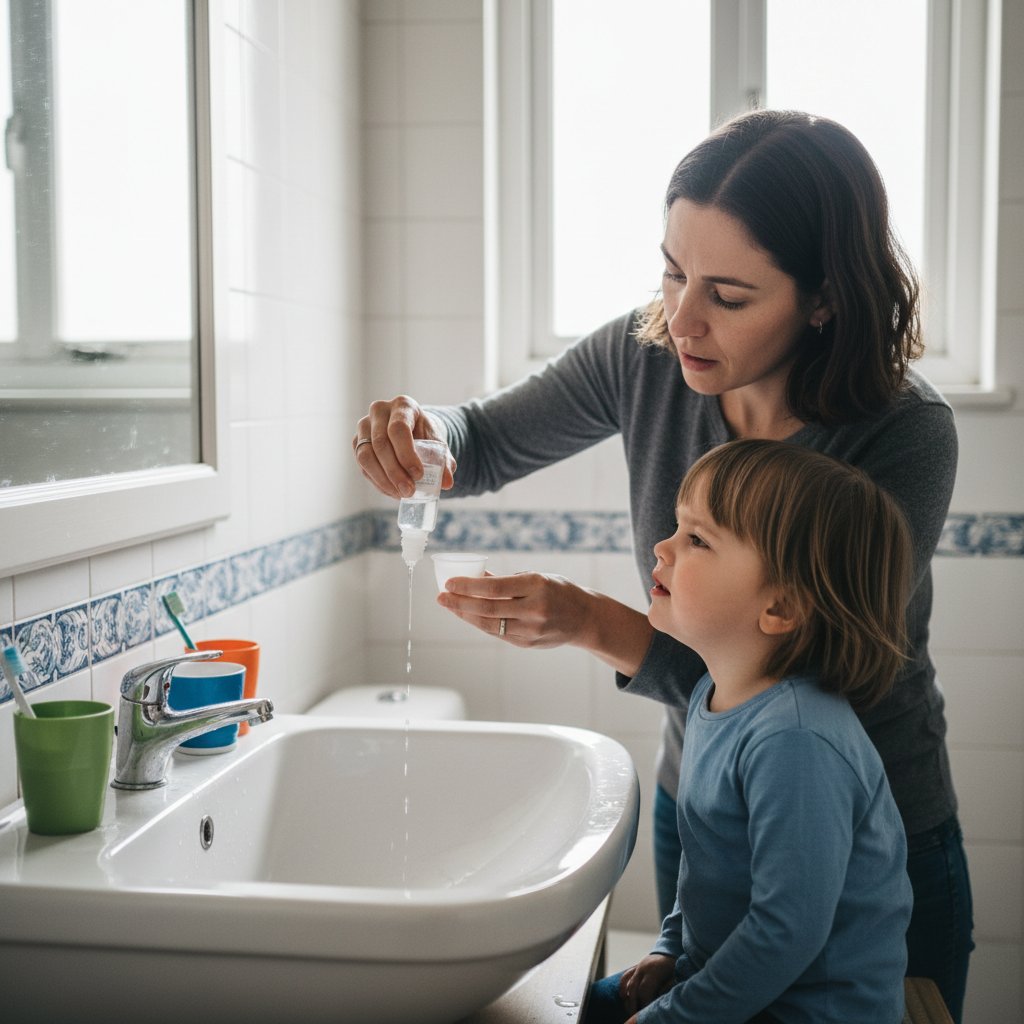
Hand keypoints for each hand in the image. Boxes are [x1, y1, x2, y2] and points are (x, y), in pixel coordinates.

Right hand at [352, 395, 455, 497]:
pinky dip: (377, 481)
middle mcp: (379, 411)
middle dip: (394, 471)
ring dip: (383, 479)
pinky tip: (392, 491)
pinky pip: (362, 465)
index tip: (418, 475)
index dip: (407, 454)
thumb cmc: (424, 435)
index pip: (399, 428)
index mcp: (403, 406)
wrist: (411, 430)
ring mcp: (364, 426)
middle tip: (409, 491)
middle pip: (381, 443)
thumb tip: (446, 483)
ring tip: (400, 494)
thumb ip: (444, 461)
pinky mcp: (357, 442)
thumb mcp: (437, 444)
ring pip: (365, 455)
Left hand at [437, 571, 592, 647]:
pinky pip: (498, 633)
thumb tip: (475, 575)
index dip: (468, 586)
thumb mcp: (536, 577)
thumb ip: (506, 580)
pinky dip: (480, 624)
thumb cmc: (558, 591)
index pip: (495, 588)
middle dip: (460, 603)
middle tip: (441, 596)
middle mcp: (535, 609)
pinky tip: (468, 615)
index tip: (449, 583)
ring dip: (466, 615)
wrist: (585, 618)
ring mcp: (532, 630)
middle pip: (488, 608)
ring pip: (490, 624)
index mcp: (537, 586)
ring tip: (450, 605)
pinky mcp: (528, 644)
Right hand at [619, 954, 675, 1015]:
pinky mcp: (636, 967)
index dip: (644, 1003)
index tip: (646, 1012)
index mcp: (654, 970)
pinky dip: (623, 987)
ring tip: (629, 1011)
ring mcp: (638, 966)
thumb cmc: (675, 967)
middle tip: (634, 1016)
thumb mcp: (675, 975)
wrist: (671, 951)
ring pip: (628, 984)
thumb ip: (668, 987)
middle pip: (633, 989)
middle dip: (633, 1004)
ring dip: (628, 999)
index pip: (644, 990)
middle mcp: (643, 967)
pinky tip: (623, 997)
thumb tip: (659, 1000)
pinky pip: (626, 976)